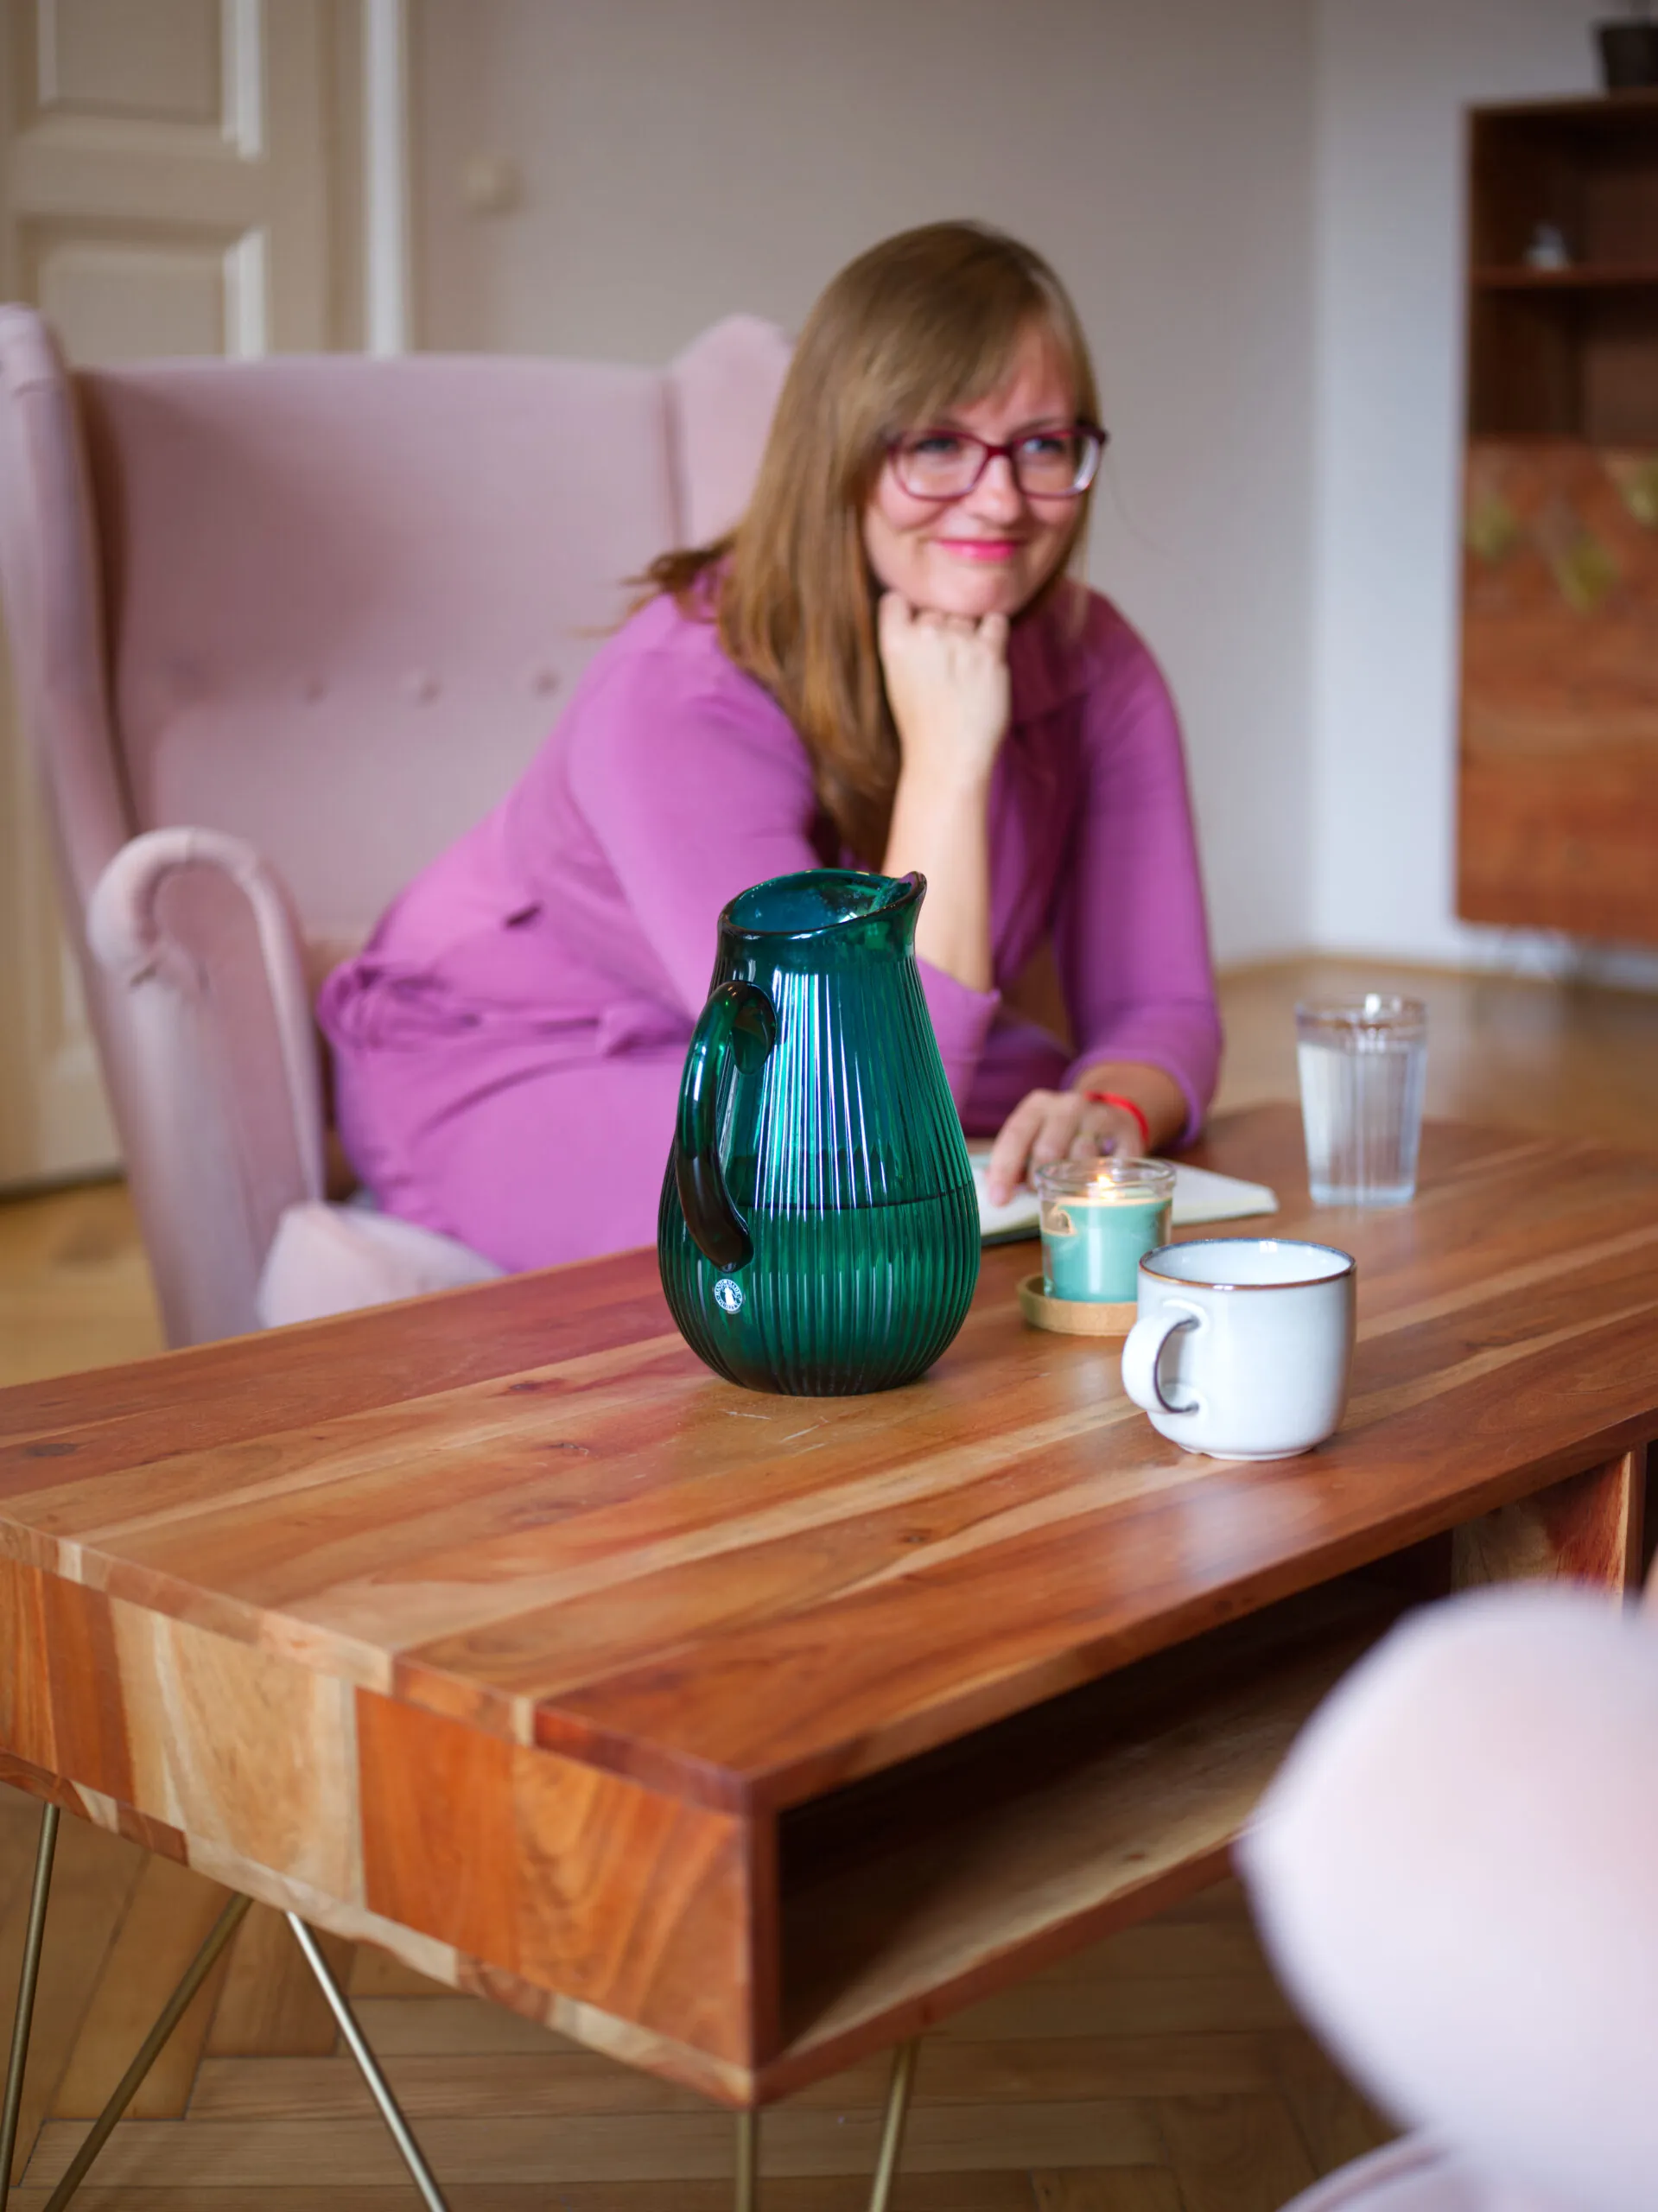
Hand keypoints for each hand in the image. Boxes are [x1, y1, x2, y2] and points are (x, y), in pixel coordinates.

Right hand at [877, 592, 1010, 791]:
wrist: (947, 758)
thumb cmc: (922, 725)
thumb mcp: (897, 679)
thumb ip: (906, 643)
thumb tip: (928, 616)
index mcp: (894, 642)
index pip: (896, 600)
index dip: (907, 613)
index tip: (915, 633)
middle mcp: (925, 635)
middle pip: (937, 611)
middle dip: (942, 632)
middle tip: (945, 668)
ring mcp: (958, 641)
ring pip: (966, 618)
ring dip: (968, 637)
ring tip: (965, 672)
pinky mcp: (989, 652)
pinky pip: (996, 621)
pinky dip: (993, 633)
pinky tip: (987, 658)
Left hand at [985, 1089, 1143, 1206]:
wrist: (1111, 1115)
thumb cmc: (1062, 1134)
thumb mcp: (1034, 1137)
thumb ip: (1013, 1161)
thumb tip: (990, 1188)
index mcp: (1037, 1105)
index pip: (1016, 1135)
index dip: (1005, 1169)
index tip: (999, 1199)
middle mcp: (1068, 1105)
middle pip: (1047, 1148)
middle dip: (1039, 1179)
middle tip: (1040, 1194)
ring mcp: (1100, 1116)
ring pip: (1082, 1156)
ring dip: (1072, 1181)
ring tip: (1070, 1187)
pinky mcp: (1127, 1133)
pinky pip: (1112, 1165)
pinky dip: (1102, 1181)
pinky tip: (1099, 1185)